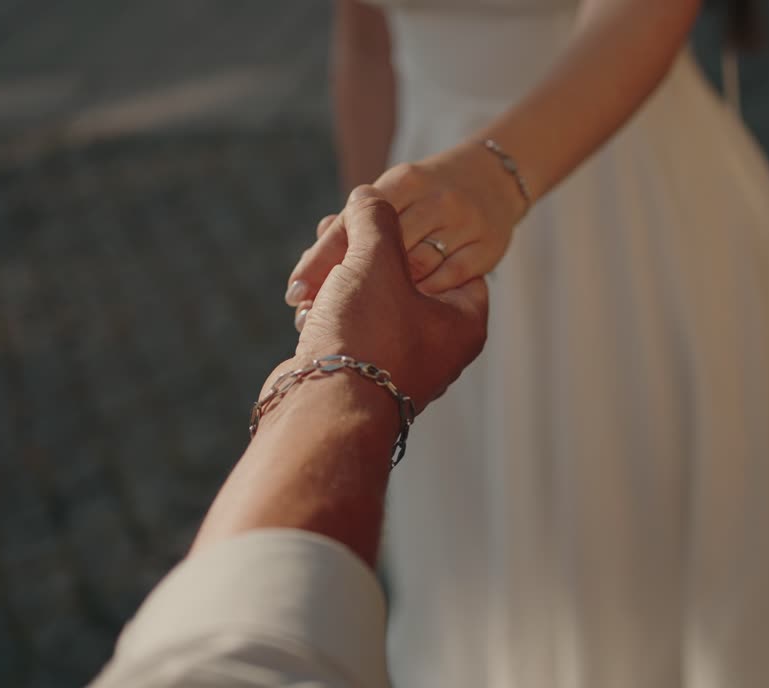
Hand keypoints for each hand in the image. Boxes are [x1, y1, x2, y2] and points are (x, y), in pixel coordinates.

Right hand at [276, 185, 488, 412]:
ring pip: (372, 302)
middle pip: (406, 278)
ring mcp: (399, 364)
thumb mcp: (376, 260)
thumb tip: (368, 196)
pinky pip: (350, 329)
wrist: (321, 410)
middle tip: (336, 231)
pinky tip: (305, 299)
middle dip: (366, 252)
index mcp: (463, 323)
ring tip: (314, 262)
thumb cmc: (364, 335)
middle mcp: (438, 348)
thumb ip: (376, 219)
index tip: (380, 214)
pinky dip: (329, 310)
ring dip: (341, 279)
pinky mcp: (361, 375)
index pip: (451, 259)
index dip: (413, 232)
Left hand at [286, 139, 525, 303]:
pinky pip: (450, 280)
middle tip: (315, 313)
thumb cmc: (425, 195)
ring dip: (382, 297)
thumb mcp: (391, 195)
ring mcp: (465, 222)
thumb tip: (310, 258)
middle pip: (383, 248)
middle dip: (346, 283)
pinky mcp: (487, 247)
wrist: (493, 177)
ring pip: (416, 265)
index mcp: (403, 180)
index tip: (294, 290)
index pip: (354, 221)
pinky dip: (425, 296)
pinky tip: (403, 311)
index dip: (322, 257)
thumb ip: (354, 223)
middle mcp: (436, 198)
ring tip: (349, 320)